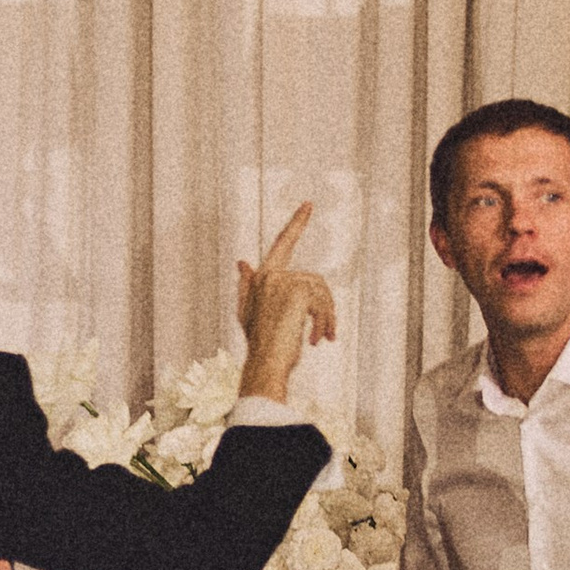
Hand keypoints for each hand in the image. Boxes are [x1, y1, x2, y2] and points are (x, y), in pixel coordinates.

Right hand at [235, 203, 338, 402]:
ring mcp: (283, 281)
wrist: (265, 364)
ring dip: (326, 318)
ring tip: (320, 339)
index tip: (309, 205)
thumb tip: (242, 261)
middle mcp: (270, 275)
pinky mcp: (297, 290)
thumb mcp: (249, 315)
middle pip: (314, 280)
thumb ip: (247, 286)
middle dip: (325, 307)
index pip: (282, 244)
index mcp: (261, 277)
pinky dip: (325, 321)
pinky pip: (323, 301)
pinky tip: (316, 338)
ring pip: (322, 292)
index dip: (296, 224)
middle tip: (328, 334)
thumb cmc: (259, 345)